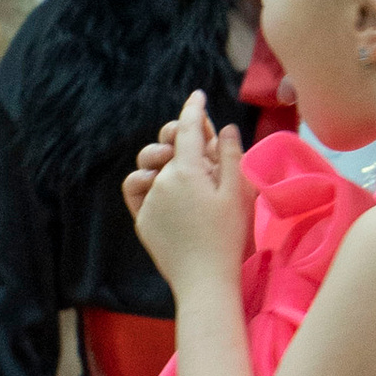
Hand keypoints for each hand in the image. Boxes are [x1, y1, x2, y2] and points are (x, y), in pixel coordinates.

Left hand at [127, 92, 247, 284]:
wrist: (205, 280)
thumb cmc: (229, 237)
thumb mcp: (239, 194)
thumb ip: (231, 156)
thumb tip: (223, 128)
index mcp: (187, 170)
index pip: (188, 128)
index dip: (193, 108)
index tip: (197, 95)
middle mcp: (162, 180)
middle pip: (166, 143)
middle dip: (179, 134)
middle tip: (200, 141)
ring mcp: (149, 200)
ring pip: (147, 166)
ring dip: (161, 159)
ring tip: (178, 166)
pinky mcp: (142, 220)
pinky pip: (136, 190)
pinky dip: (146, 182)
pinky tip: (160, 187)